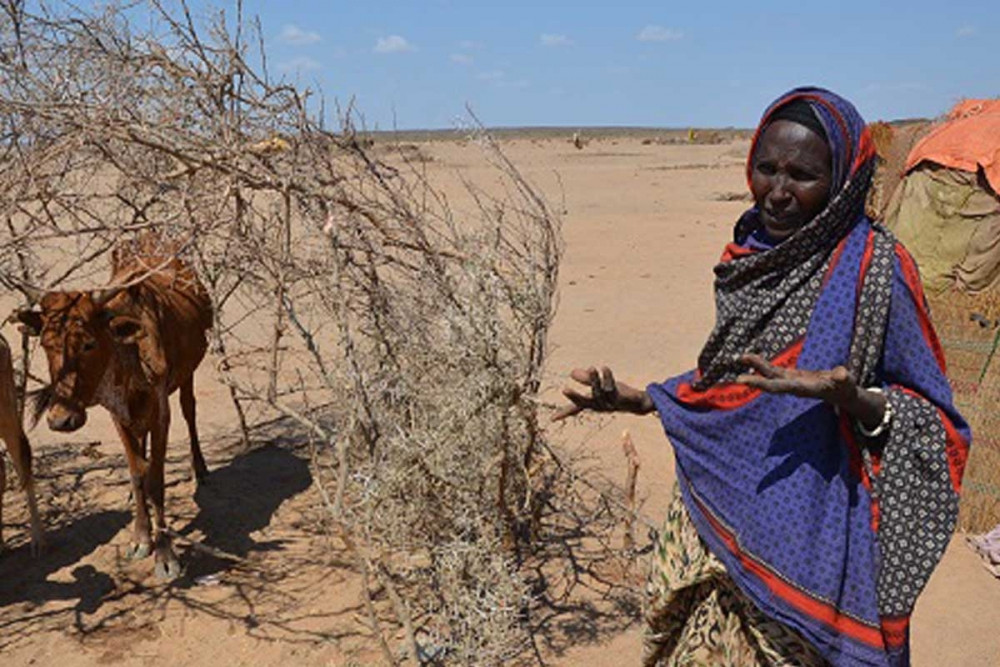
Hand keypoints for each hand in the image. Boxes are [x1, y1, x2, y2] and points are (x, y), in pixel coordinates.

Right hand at [552, 366, 653, 420]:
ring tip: (591, 368)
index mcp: (593, 404)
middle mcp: (600, 405)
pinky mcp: (621, 397)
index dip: (564, 412)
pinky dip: (608, 377)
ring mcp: (610, 403)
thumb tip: (572, 373)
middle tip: (564, 390)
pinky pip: (613, 387)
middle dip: (575, 397)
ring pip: (600, 392)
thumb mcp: (599, 386)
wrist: (638, 403)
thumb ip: (587, 380)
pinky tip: (604, 368)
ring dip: (594, 380)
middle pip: (586, 402)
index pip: (576, 408)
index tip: (552, 419)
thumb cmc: (616, 394)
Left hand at [735, 354, 857, 404]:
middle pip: (770, 382)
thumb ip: (843, 378)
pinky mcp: (791, 376)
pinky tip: (751, 359)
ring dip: (756, 366)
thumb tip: (841, 374)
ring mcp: (790, 381)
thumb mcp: (846, 382)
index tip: (748, 382)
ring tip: (741, 357)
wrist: (841, 392)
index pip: (779, 387)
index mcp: (802, 388)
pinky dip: (762, 364)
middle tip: (738, 379)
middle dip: (755, 380)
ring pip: (770, 374)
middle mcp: (792, 386)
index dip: (763, 384)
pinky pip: (773, 370)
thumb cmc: (844, 387)